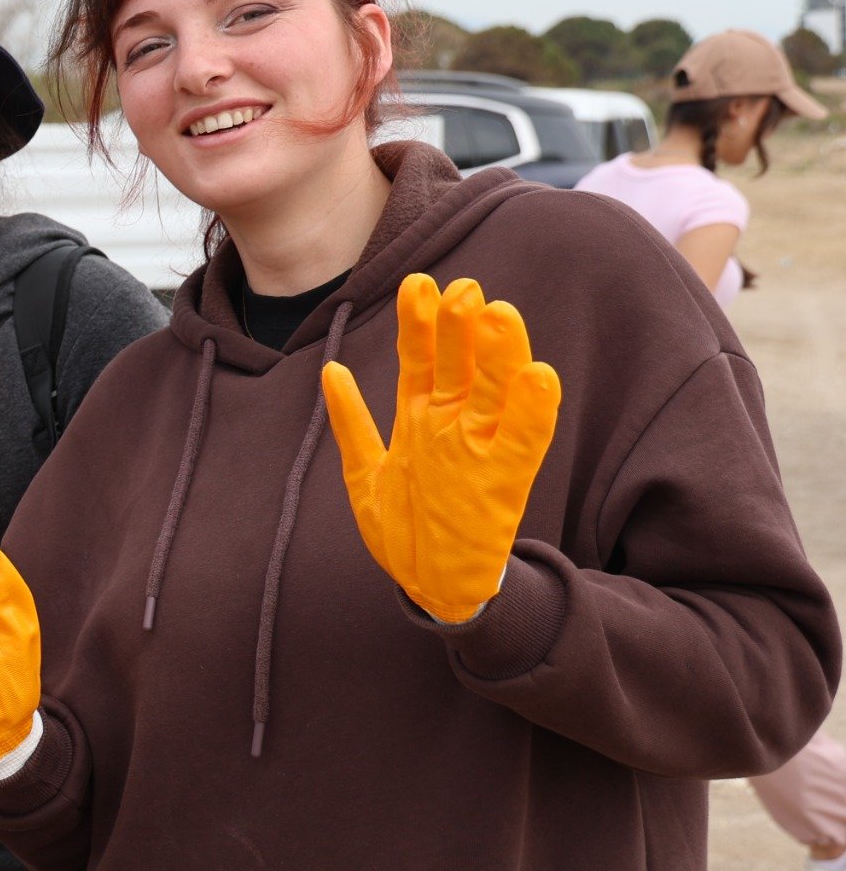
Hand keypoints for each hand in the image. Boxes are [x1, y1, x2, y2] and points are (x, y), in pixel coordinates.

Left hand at [321, 273, 561, 623]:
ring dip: (498, 356)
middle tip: (461, 287)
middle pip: (458, 368)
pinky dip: (532, 412)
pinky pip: (522, 443)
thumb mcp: (364, 472)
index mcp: (420, 420)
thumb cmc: (404, 528)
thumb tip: (330, 369)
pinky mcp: (506, 484)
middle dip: (459, 328)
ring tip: (500, 314)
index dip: (419, 324)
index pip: (421, 361)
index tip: (418, 283)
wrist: (432, 587)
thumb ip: (351, 421)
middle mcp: (453, 428)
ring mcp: (480, 452)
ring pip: (492, 394)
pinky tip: (539, 378)